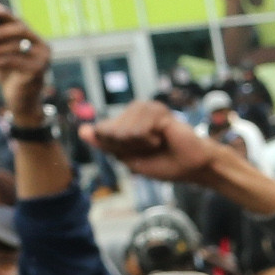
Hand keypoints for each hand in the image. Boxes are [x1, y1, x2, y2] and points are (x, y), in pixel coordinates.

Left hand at [0, 6, 52, 124]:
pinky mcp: (37, 71)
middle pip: (20, 30)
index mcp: (36, 40)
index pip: (20, 22)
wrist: (22, 102)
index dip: (6, 14)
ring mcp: (42, 59)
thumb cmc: (11, 77)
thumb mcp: (4, 56)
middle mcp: (43, 47)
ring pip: (13, 47)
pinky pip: (11, 61)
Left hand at [89, 100, 222, 181]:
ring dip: (139, 145)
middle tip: (149, 149)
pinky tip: (162, 138)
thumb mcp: (128, 159)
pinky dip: (148, 140)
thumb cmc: (165, 164)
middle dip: (126, 147)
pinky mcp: (156, 109)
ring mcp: (144, 108)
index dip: (113, 148)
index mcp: (124, 123)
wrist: (192, 167)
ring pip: (122, 130)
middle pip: (109, 132)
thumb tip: (82, 131)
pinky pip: (138, 129)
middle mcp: (131, 111)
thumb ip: (105, 145)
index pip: (99, 132)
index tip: (133, 153)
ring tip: (157, 143)